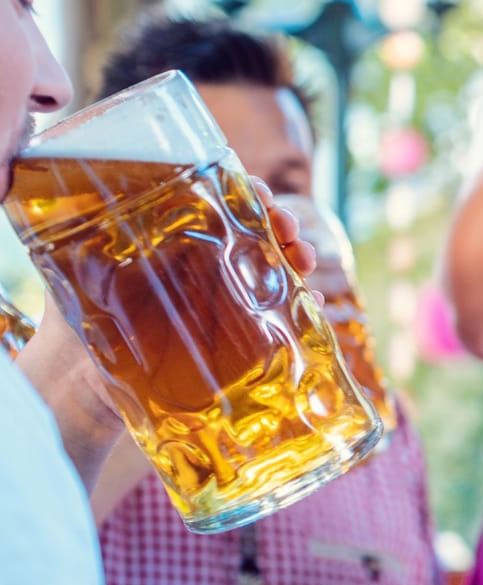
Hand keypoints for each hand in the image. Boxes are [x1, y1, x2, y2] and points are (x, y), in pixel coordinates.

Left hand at [24, 177, 318, 438]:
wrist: (82, 392)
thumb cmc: (74, 328)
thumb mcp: (71, 276)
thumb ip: (84, 244)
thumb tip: (74, 197)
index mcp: (168, 241)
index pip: (215, 202)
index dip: (243, 192)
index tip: (258, 194)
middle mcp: (200, 267)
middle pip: (254, 231)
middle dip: (278, 220)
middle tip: (286, 225)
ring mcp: (224, 302)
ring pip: (272, 267)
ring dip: (294, 254)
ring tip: (301, 257)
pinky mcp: (239, 340)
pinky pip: (278, 316)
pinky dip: (301, 304)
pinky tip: (310, 299)